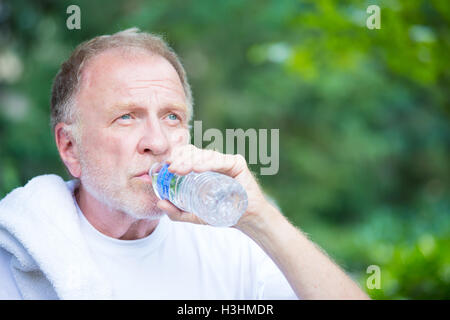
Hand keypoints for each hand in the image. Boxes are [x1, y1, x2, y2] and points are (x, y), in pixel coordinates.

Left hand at [156, 144, 271, 228]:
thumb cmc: (223, 213)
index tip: (165, 166)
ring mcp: (226, 161)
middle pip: (194, 152)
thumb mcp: (196, 215)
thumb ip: (178, 212)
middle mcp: (214, 161)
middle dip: (180, 159)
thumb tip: (160, 203)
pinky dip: (208, 163)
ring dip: (190, 161)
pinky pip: (221, 160)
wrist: (247, 220)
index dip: (176, 157)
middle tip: (170, 168)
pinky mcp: (237, 163)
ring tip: (179, 169)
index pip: (187, 156)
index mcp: (204, 168)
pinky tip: (197, 168)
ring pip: (205, 155)